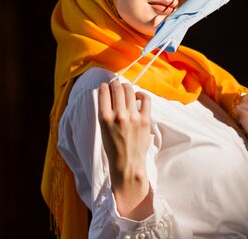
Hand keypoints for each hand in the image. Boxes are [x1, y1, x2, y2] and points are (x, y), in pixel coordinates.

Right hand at [98, 79, 152, 218]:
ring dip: (127, 87)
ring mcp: (133, 117)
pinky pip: (145, 98)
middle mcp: (119, 115)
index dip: (105, 86)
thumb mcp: (103, 130)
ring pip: (130, 90)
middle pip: (118, 88)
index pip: (104, 92)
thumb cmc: (113, 148)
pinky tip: (138, 96)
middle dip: (116, 84)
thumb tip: (109, 96)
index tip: (106, 86)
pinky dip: (141, 94)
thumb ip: (106, 113)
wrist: (127, 164)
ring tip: (126, 89)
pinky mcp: (145, 120)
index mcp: (105, 118)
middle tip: (116, 85)